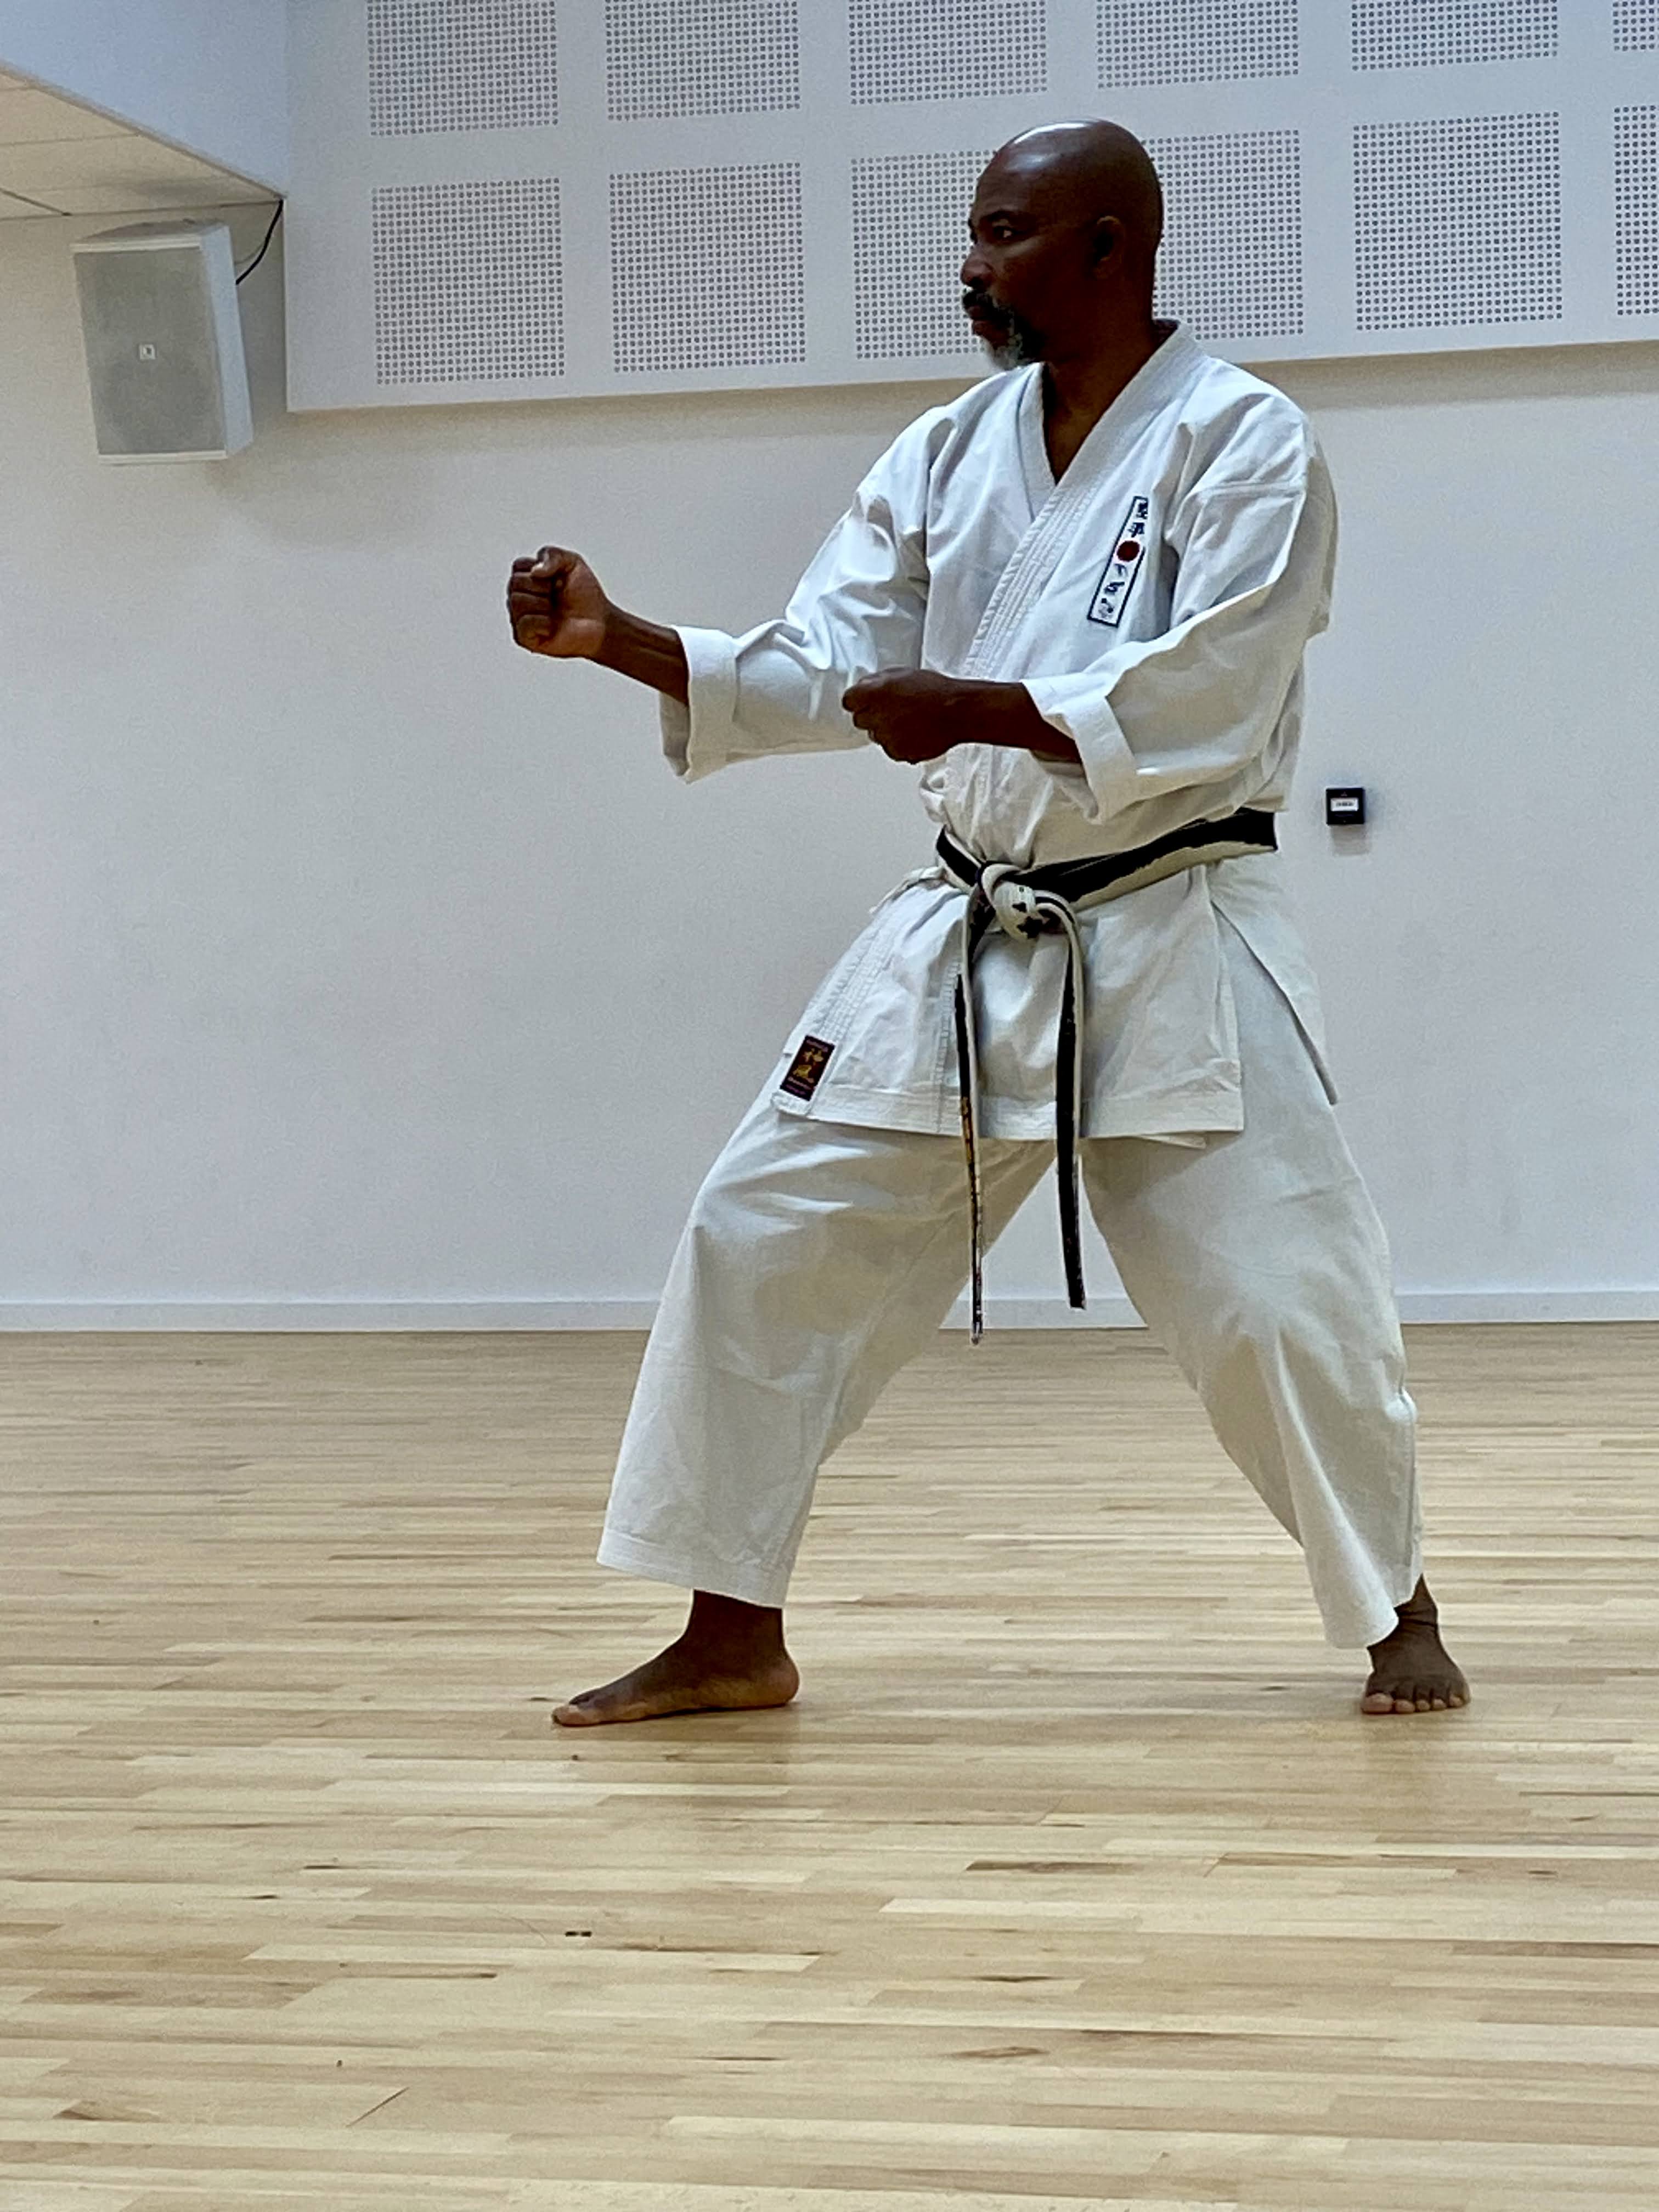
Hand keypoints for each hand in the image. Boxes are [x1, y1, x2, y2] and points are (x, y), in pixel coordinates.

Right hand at [507, 546, 611, 658]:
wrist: (600, 622)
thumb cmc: (584, 594)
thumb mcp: (572, 562)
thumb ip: (552, 555)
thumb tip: (534, 572)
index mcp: (526, 579)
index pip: (518, 565)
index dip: (541, 570)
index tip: (558, 579)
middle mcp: (519, 598)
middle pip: (515, 582)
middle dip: (543, 587)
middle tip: (558, 597)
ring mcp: (519, 618)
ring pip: (517, 601)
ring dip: (543, 605)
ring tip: (556, 612)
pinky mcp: (523, 638)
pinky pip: (524, 623)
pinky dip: (543, 623)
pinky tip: (553, 627)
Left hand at [843, 670, 970, 763]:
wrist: (957, 712)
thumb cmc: (934, 690)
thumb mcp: (902, 673)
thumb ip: (877, 681)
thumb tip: (864, 687)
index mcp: (873, 693)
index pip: (848, 701)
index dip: (858, 701)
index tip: (865, 701)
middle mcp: (875, 716)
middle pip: (860, 720)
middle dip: (872, 716)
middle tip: (892, 710)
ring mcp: (885, 737)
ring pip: (876, 736)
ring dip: (887, 730)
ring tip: (908, 720)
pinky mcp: (897, 752)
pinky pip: (891, 749)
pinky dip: (899, 743)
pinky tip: (914, 732)